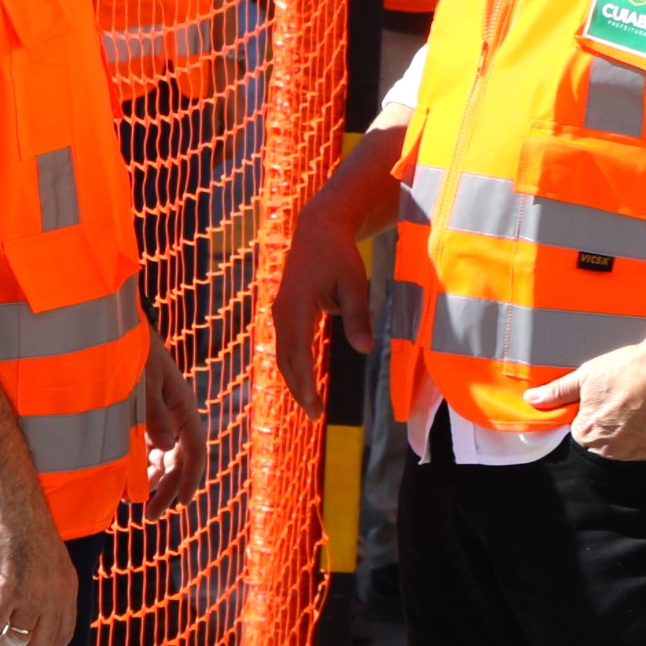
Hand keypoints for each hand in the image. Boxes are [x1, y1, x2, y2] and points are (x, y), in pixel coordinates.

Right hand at [0, 500, 78, 645]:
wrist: (15, 508)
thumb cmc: (28, 530)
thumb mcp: (51, 562)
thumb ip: (49, 586)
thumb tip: (35, 609)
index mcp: (67, 590)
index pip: (63, 634)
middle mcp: (54, 597)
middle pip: (41, 643)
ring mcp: (31, 595)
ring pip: (16, 640)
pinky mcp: (6, 590)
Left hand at [136, 335, 204, 500]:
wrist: (116, 332)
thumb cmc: (133, 352)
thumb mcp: (143, 381)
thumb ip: (153, 413)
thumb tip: (163, 449)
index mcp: (184, 407)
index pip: (195, 450)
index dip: (190, 478)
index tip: (182, 503)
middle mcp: (176, 417)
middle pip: (179, 461)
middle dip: (167, 489)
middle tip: (150, 516)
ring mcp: (160, 419)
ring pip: (164, 459)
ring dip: (154, 482)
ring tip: (137, 503)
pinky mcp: (143, 419)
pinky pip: (147, 450)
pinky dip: (141, 468)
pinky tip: (128, 482)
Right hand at [269, 195, 381, 402]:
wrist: (319, 229)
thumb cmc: (340, 255)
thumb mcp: (355, 283)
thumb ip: (358, 316)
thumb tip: (366, 350)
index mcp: (296, 307)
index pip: (298, 355)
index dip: (305, 385)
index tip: (315, 408)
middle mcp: (281, 312)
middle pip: (285, 360)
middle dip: (298, 389)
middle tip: (315, 416)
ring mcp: (279, 311)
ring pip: (282, 354)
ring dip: (295, 379)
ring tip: (311, 404)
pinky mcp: (283, 310)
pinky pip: (286, 344)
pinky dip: (294, 364)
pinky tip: (305, 378)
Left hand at [521, 341, 645, 460]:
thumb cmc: (627, 369)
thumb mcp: (586, 376)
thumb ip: (557, 393)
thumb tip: (532, 400)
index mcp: (587, 434)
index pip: (581, 433)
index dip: (591, 414)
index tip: (604, 400)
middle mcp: (611, 450)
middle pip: (604, 444)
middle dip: (611, 425)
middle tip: (624, 400)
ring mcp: (637, 453)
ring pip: (627, 448)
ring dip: (631, 432)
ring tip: (640, 405)